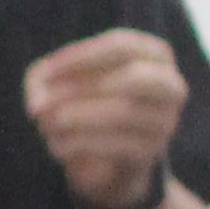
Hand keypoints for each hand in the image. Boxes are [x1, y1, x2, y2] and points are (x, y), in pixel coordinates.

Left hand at [26, 28, 189, 208]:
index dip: (80, 57)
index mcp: (154, 55)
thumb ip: (44, 78)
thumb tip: (39, 103)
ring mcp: (165, 120)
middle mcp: (170, 86)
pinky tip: (56, 146)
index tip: (46, 75)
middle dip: (81, 90)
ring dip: (74, 120)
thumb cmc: (85, 105)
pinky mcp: (151, 152)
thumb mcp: (60, 82)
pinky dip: (80, 144)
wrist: (106, 162)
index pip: (121, 46)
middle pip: (132, 78)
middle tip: (42, 106)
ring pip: (122, 114)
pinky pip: (117, 145)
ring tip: (45, 126)